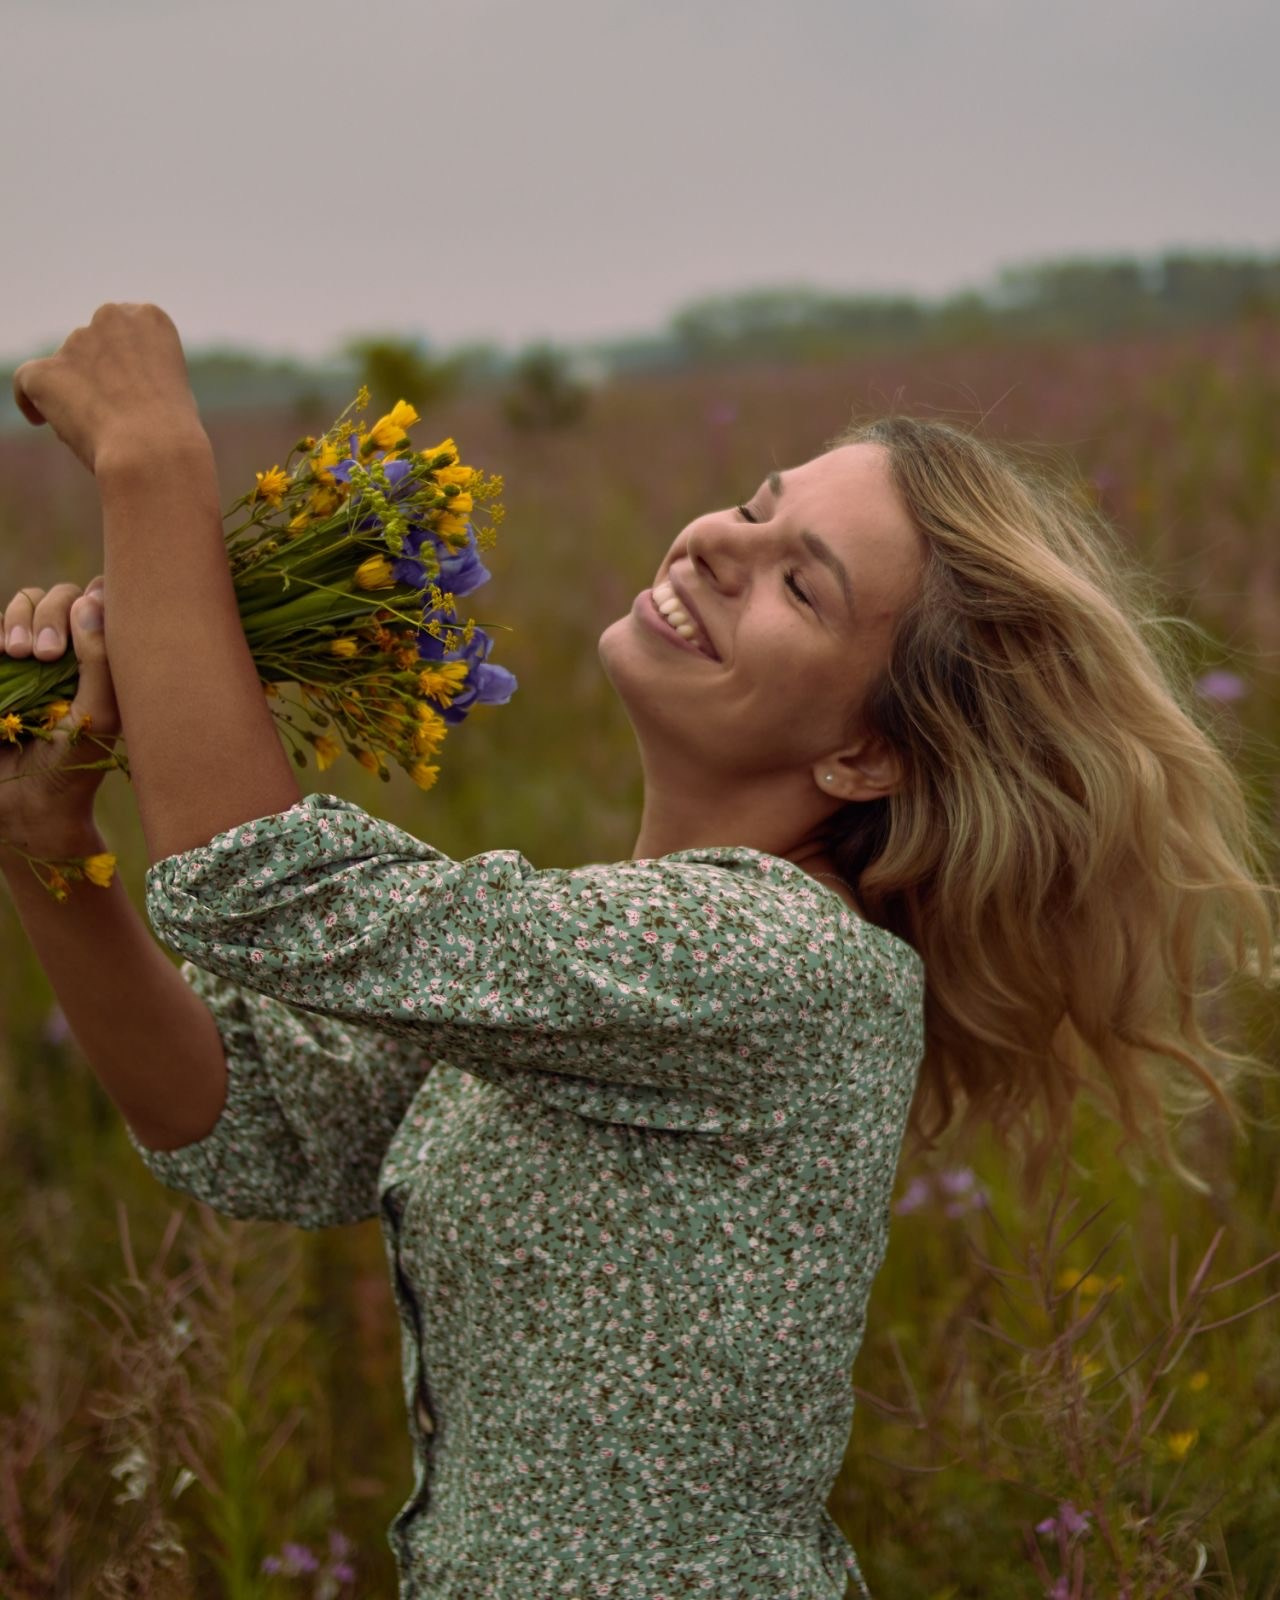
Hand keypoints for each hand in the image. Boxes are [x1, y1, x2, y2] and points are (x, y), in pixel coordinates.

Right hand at [0, 577, 121, 842]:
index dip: (92, 600)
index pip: (104, 601)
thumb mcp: (99, 714)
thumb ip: (102, 660)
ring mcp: (33, 653)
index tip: (82, 625)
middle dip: (51, 612)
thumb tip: (91, 601)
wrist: (22, 804)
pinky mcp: (1, 663)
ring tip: (17, 651)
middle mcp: (74, 650)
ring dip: (21, 616)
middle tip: (43, 653)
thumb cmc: (72, 764)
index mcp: (108, 659)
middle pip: (63, 595)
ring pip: (28, 600)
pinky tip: (1, 650)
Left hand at [11, 302, 205, 477]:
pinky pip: (27, 380)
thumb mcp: (172, 389)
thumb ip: (139, 374)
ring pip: (65, 367)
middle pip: (92, 345)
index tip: (128, 387)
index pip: (124, 331)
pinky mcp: (45, 369)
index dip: (123, 361)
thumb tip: (105, 387)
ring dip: (74, 391)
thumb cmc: (174, 432)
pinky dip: (31, 399)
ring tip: (98, 430)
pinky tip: (40, 420)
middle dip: (96, 373)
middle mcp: (111, 318)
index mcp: (150, 318)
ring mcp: (76, 340)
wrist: (156, 451)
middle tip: (111, 411)